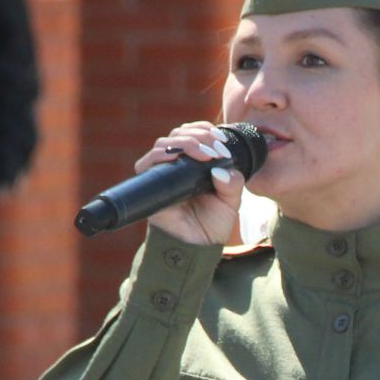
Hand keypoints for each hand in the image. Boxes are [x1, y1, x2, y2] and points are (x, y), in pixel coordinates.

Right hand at [137, 122, 244, 246]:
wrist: (198, 249)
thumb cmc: (212, 225)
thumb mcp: (231, 201)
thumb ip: (233, 182)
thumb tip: (221, 169)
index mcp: (195, 164)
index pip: (193, 134)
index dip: (206, 131)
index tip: (222, 141)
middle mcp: (177, 166)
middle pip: (178, 134)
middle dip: (199, 135)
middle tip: (216, 149)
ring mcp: (162, 174)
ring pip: (164, 143)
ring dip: (185, 142)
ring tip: (205, 155)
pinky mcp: (150, 186)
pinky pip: (147, 164)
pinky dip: (160, 155)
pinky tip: (176, 157)